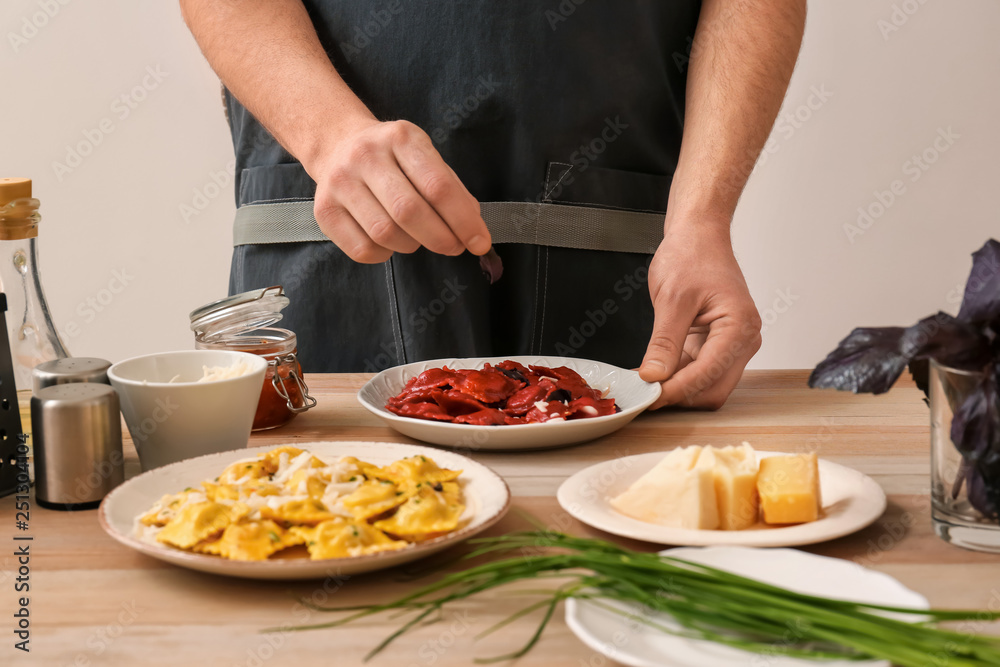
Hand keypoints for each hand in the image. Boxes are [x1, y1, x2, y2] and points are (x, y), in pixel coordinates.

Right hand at [308, 119, 491, 262]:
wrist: (337, 143)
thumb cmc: (392, 156)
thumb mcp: (423, 155)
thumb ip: (450, 188)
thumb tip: (473, 227)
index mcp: (401, 138)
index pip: (437, 185)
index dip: (463, 220)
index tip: (480, 241)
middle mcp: (366, 156)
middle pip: (409, 211)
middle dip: (440, 238)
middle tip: (454, 247)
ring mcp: (340, 183)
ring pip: (385, 234)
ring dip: (412, 245)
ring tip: (417, 237)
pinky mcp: (324, 210)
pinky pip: (362, 249)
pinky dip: (385, 255)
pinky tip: (390, 242)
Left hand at [638, 221, 761, 408]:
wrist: (697, 237)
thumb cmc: (692, 256)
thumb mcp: (672, 299)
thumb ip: (664, 342)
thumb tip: (654, 376)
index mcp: (740, 326)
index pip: (709, 374)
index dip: (677, 390)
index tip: (649, 397)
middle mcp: (742, 340)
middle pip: (713, 389)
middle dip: (680, 395)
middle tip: (644, 394)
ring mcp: (731, 344)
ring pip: (706, 385)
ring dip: (677, 388)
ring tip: (645, 383)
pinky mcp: (716, 345)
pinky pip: (697, 372)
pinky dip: (676, 377)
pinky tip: (653, 374)